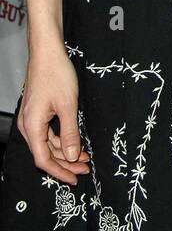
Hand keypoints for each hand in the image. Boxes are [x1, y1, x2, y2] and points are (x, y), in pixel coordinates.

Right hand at [17, 48, 91, 184]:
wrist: (47, 52)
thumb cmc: (55, 74)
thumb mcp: (68, 105)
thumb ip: (70, 133)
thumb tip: (72, 155)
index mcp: (32, 126)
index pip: (43, 159)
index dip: (59, 172)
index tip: (75, 178)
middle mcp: (28, 125)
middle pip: (45, 154)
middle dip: (66, 163)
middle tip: (86, 168)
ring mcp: (31, 119)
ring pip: (47, 144)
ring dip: (65, 152)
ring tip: (85, 156)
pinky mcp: (37, 113)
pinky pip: (48, 133)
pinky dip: (61, 140)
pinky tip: (75, 141)